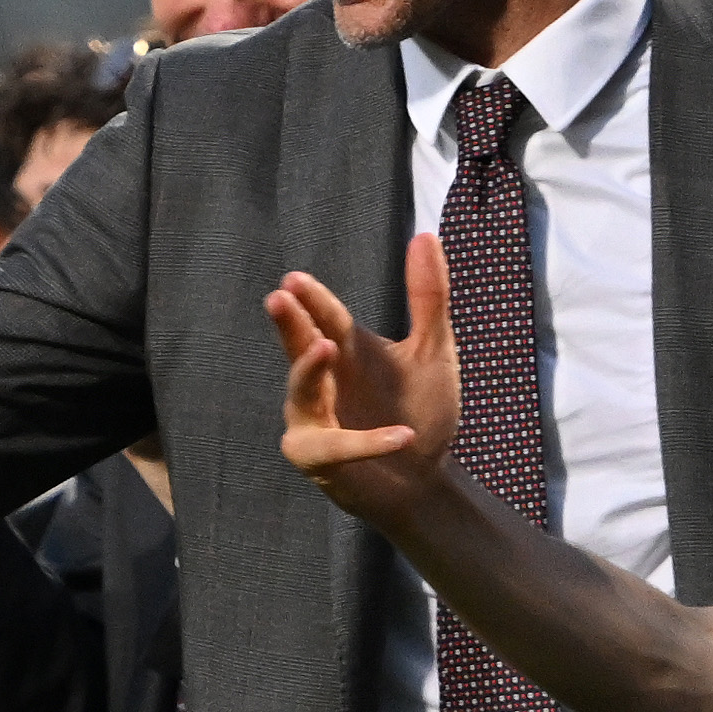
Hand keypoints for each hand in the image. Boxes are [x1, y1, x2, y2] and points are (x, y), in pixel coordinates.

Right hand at [264, 236, 459, 520]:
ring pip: (301, 394)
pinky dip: (365, 443)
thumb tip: (424, 234)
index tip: (294, 279)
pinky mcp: (319, 458)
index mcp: (346, 350)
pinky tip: (401, 435)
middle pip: (298, 347)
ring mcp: (314, 419)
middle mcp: (322, 381)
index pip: (323, 318)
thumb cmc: (421, 411)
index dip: (311, 299)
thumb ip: (428, 297)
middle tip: (279, 298)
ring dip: (308, 371)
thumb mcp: (433, 350)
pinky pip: (335, 447)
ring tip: (324, 347)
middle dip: (288, 324)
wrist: (425, 477)